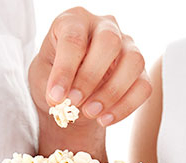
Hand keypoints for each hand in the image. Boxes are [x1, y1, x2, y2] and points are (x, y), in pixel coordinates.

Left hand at [29, 7, 151, 129]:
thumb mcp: (42, 76)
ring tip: (90, 113)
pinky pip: (143, 87)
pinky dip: (125, 107)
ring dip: (112, 92)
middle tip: (74, 102)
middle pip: (109, 42)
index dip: (65, 70)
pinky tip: (105, 119)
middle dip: (90, 77)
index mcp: (75, 20)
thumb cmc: (53, 75)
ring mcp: (127, 47)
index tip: (56, 97)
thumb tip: (65, 99)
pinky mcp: (140, 71)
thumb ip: (51, 83)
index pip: (74, 38)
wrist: (68, 92)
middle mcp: (105, 27)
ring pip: (133, 62)